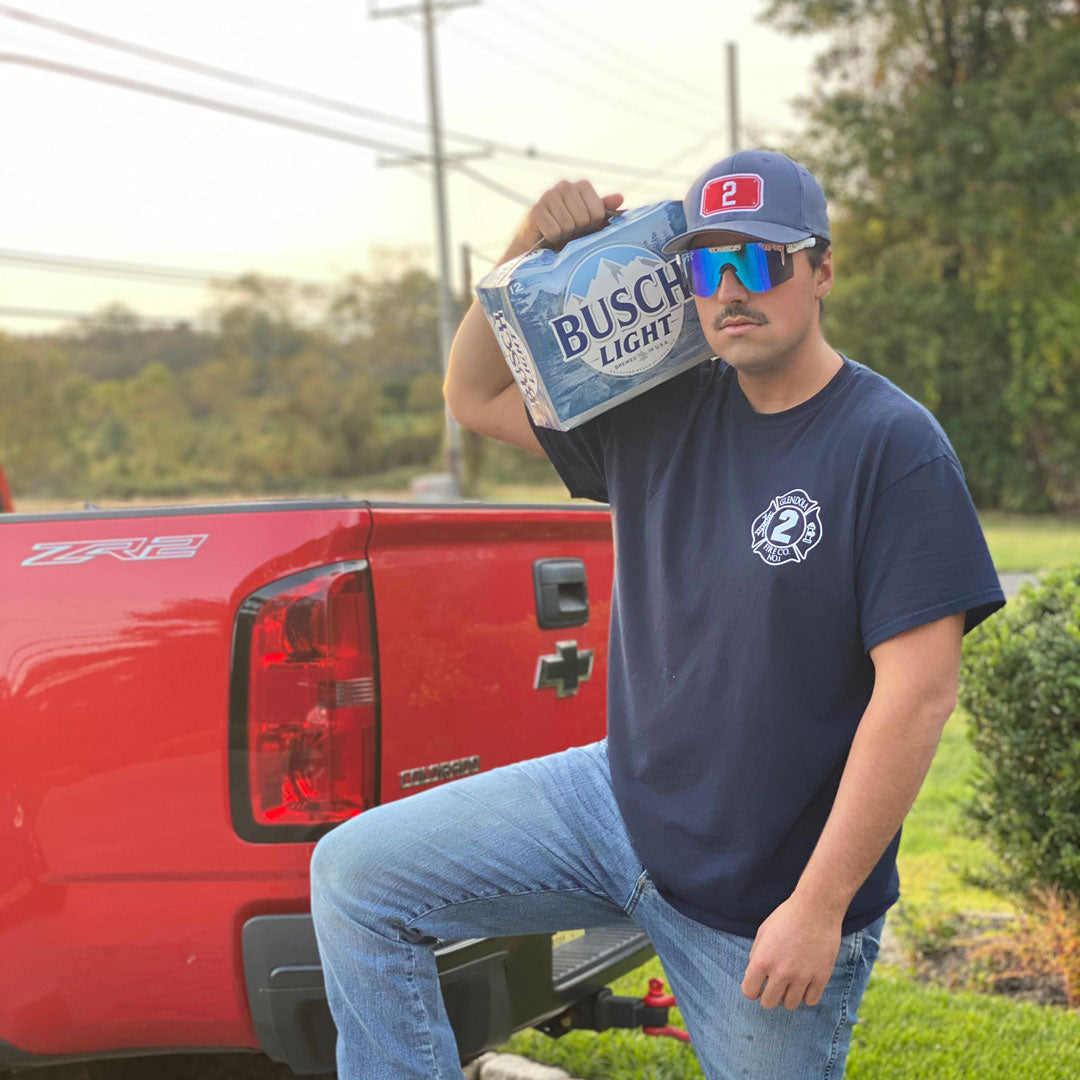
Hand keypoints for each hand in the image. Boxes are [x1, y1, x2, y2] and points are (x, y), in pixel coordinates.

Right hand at [518, 180, 622, 249]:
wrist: (538, 236)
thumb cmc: (567, 225)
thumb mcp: (588, 216)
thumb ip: (603, 207)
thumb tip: (620, 198)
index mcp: (581, 186)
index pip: (597, 211)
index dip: (592, 223)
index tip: (585, 224)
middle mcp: (565, 186)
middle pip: (582, 218)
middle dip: (577, 229)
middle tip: (570, 229)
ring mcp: (549, 196)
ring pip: (567, 224)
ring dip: (564, 234)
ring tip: (560, 231)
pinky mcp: (535, 210)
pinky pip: (553, 230)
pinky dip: (552, 237)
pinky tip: (549, 234)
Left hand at [741, 894, 843, 1009]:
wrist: (816, 908)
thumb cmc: (787, 917)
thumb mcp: (763, 932)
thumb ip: (756, 955)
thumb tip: (753, 976)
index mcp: (763, 960)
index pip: (749, 992)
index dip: (752, 989)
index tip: (758, 984)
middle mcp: (781, 972)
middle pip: (769, 1003)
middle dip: (769, 995)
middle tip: (775, 984)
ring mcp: (802, 977)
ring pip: (790, 1004)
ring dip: (788, 995)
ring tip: (791, 981)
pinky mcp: (821, 978)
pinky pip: (810, 1001)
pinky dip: (807, 994)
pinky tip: (806, 982)